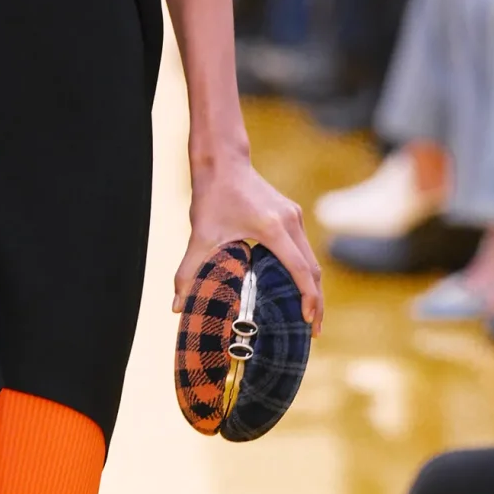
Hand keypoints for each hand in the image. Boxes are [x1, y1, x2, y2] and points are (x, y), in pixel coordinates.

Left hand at [174, 153, 323, 331]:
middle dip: (316, 301)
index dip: (308, 298)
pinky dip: (305, 272)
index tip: (308, 323)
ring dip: (313, 287)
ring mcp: (294, 217)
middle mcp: (290, 221)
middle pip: (313, 269)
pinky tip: (297, 290)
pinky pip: (304, 249)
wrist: (222, 161)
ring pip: (312, 259)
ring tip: (309, 317)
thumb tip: (176, 307)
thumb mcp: (200, 236)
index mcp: (273, 228)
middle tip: (313, 332)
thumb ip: (188, 273)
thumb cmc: (211, 197)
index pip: (300, 269)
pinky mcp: (292, 215)